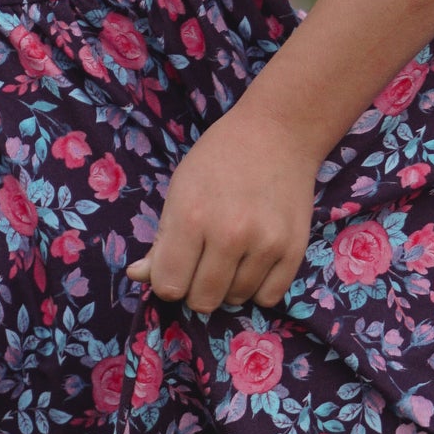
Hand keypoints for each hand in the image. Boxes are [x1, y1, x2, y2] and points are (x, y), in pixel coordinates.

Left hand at [129, 105, 317, 311]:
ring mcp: (266, 244)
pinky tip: (254, 264)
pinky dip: (258, 288)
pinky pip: (269, 297)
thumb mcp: (179, 190)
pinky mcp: (294, 249)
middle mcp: (229, 235)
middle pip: (202, 300)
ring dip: (229, 287)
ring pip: (236, 300)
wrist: (277, 133)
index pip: (169, 286)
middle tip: (204, 263)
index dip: (168, 281)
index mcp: (191, 217)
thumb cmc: (219, 158)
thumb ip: (161, 240)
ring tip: (232, 256)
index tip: (177, 266)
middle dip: (196, 288)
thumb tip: (139, 276)